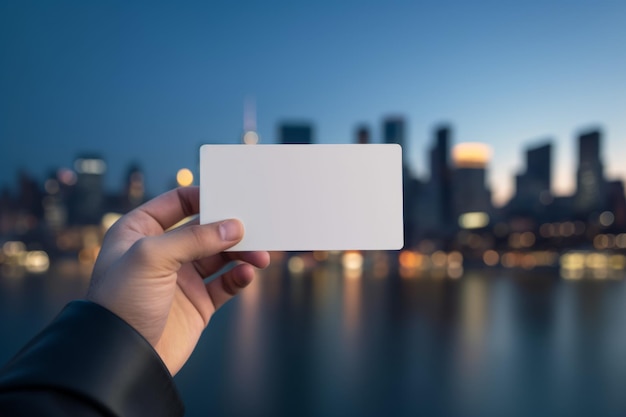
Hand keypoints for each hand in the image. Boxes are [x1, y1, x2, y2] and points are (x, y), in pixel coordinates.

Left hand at [86, 187, 269, 374]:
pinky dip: (238, 277)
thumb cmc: (121, 303)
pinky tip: (245, 275)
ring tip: (260, 257)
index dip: (204, 197)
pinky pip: (225, 284)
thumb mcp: (151, 257)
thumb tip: (233, 227)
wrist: (121, 361)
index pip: (177, 203)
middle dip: (230, 227)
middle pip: (205, 228)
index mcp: (140, 232)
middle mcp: (161, 252)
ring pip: (220, 255)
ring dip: (241, 252)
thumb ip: (194, 238)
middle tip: (255, 229)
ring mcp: (180, 278)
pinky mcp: (197, 303)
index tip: (231, 196)